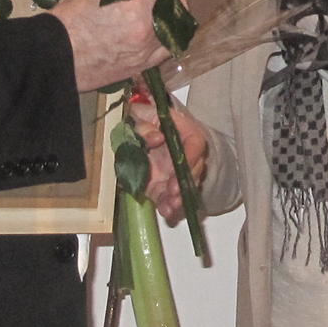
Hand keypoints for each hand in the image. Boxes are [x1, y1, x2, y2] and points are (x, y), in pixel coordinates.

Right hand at [52, 0, 170, 91]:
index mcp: (137, 4)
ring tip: (158, 15)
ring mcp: (147, 50)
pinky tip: (158, 36)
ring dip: (170, 19)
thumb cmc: (69, 20)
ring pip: (176, 29)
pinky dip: (164, 40)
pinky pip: (165, 50)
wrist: (54, 58)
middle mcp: (148, 27)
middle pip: (175, 5)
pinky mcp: (142, 67)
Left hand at [131, 98, 206, 222]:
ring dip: (178, 198)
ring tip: (170, 206)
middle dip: (184, 182)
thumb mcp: (137, 114)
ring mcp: (173, 171)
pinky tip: (165, 211)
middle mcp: (181, 153)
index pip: (195, 142)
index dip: (192, 154)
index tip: (183, 165)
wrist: (132, 131)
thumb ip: (144, 124)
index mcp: (180, 130)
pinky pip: (167, 197)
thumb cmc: (139, 119)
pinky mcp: (161, 186)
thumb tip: (156, 138)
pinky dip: (167, 205)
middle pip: (193, 168)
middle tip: (174, 190)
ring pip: (183, 186)